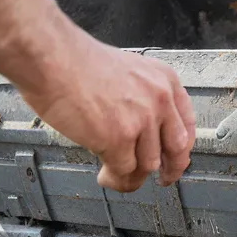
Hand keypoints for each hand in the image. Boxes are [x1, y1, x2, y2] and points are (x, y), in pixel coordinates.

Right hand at [18, 30, 196, 192]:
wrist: (51, 57)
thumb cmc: (75, 60)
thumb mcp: (127, 71)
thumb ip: (141, 98)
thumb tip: (142, 129)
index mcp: (164, 80)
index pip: (186, 123)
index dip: (181, 148)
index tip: (176, 159)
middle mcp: (160, 100)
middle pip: (176, 149)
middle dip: (170, 169)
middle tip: (162, 179)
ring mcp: (141, 120)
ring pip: (148, 164)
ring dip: (132, 175)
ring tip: (115, 173)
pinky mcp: (118, 139)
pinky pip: (124, 171)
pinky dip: (115, 179)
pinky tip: (104, 175)